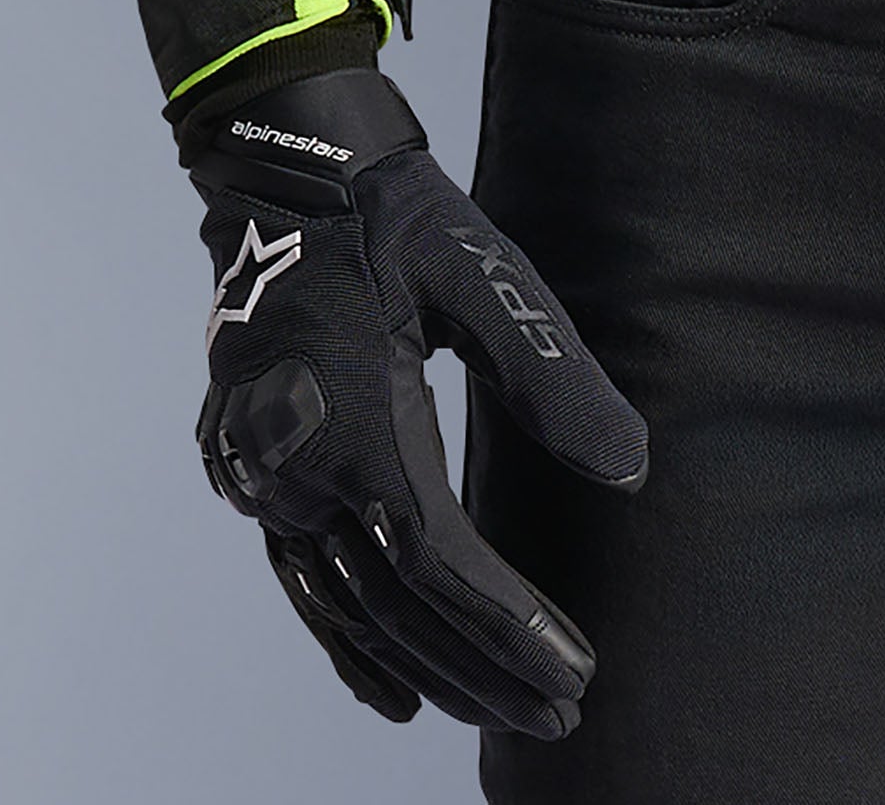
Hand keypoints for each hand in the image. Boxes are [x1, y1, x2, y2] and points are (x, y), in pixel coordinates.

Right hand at [183, 64, 648, 735]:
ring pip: (348, 607)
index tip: (575, 667)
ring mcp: (264, 478)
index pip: (437, 561)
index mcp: (356, 423)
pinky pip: (304, 584)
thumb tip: (631, 469)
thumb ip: (554, 377)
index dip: (506, 626)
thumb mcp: (486, 278)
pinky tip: (395, 691)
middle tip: (560, 714)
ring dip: (427, 667)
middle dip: (481, 669)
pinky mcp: (253, 475)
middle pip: (394, 604)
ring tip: (501, 714)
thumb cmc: (398, 218)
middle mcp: (298, 468)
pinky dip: (351, 645)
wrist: (286, 170)